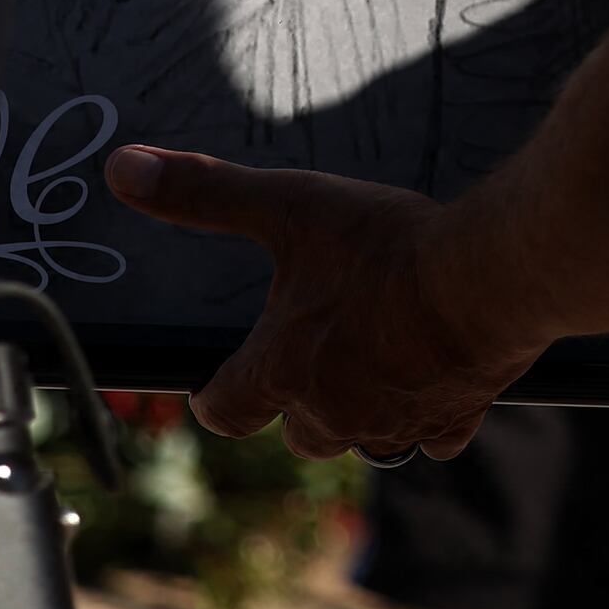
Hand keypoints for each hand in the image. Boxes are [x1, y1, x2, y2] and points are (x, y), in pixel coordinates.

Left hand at [106, 143, 540, 461]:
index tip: (221, 386)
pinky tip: (438, 375)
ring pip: (364, 438)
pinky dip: (429, 415)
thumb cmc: (385, 247)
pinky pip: (431, 438)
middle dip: (301, 403)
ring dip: (363, 411)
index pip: (225, 409)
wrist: (485, 277)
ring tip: (378, 362)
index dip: (221, 395)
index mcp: (281, 368)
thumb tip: (123, 169)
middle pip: (298, 434)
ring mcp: (393, 422)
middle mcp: (330, 411)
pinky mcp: (453, 418)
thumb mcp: (290, 206)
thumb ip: (206, 193)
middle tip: (317, 357)